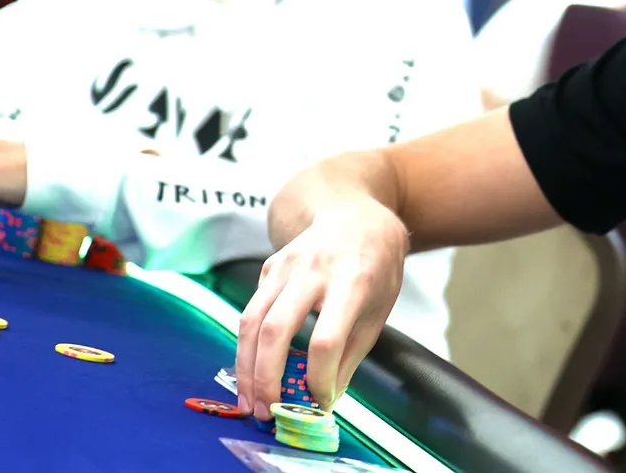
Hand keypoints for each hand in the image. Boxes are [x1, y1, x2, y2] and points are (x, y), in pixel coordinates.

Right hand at [234, 199, 408, 417]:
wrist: (355, 212)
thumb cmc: (375, 264)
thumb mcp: (380, 307)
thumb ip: (351, 353)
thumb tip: (324, 399)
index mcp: (353, 280)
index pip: (327, 338)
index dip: (319, 377)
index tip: (320, 402)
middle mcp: (314, 269)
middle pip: (276, 329)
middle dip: (266, 378)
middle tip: (266, 413)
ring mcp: (286, 264)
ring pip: (250, 321)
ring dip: (245, 368)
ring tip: (250, 401)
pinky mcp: (268, 267)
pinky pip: (251, 310)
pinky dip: (248, 345)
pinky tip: (254, 368)